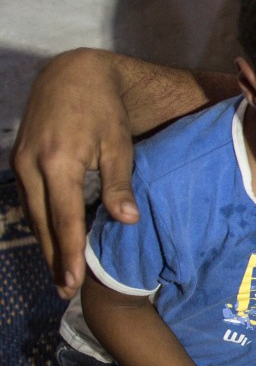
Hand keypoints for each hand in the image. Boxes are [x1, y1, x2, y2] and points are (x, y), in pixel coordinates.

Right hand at [11, 49, 139, 298]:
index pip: (64, 219)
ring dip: (44, 244)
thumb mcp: (119, 145)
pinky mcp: (18, 158)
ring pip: (32, 213)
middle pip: (41, 223)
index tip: (73, 283)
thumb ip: (119, 185)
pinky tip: (52, 239)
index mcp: (59, 163)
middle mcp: (31, 165)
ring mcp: (20, 161)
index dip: (68, 253)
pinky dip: (40, 222)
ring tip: (59, 273)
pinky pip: (28, 199)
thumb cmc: (105, 110)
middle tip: (66, 291)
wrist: (73, 74)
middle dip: (53, 258)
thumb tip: (127, 222)